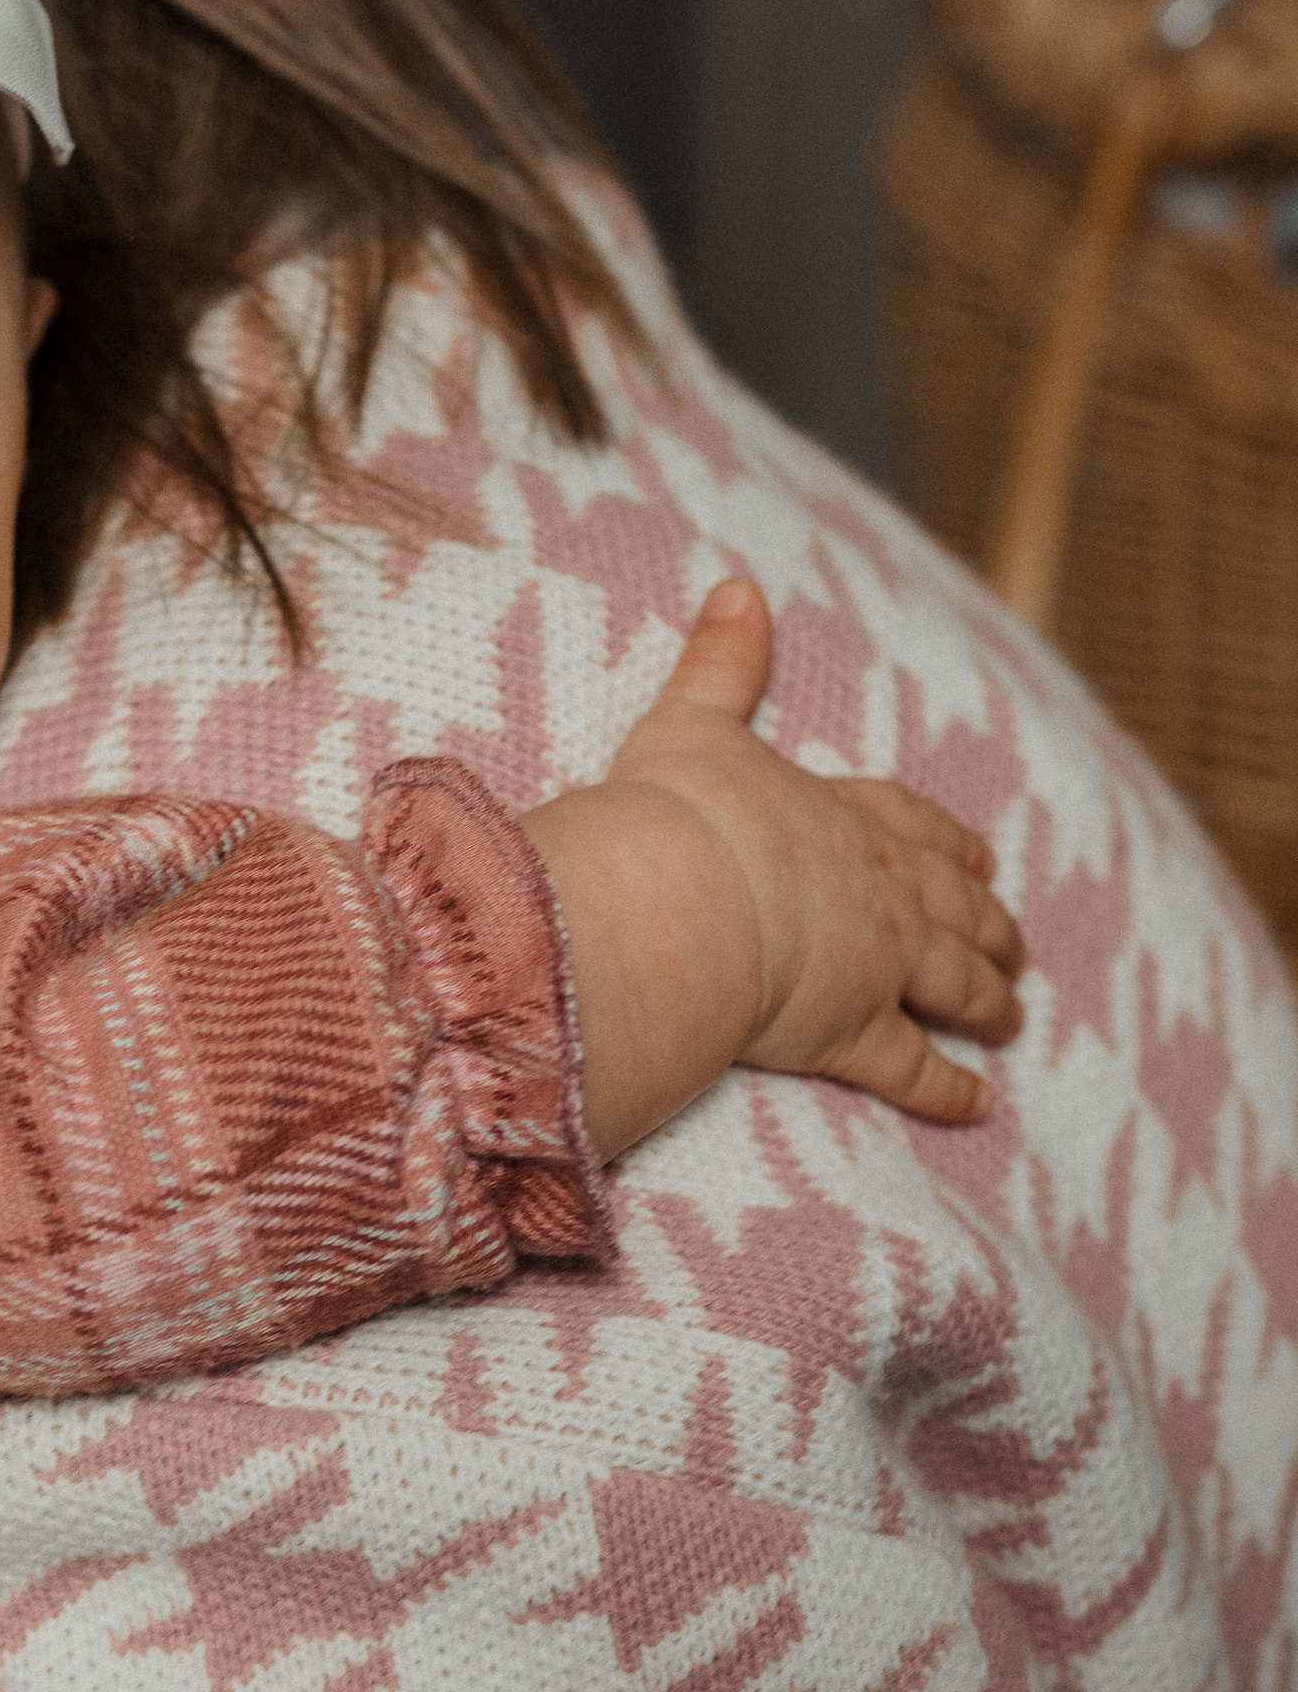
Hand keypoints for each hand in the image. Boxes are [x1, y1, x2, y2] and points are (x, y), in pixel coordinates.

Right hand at [523, 581, 1025, 1157]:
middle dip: (986, 926)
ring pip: (956, 984)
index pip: (907, 825)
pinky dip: (951, 1091)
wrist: (677, 899)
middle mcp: (879, 891)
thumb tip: (738, 586)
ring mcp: (878, 966)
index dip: (941, 841)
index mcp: (841, 817)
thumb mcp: (691, 724)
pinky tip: (979, 1105)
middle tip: (1014, 945)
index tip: (975, 856)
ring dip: (988, 1000)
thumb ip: (720, 663)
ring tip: (1012, 1018)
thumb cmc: (676, 814)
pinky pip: (915, 1070)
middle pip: (954, 909)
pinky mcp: (854, 1035)